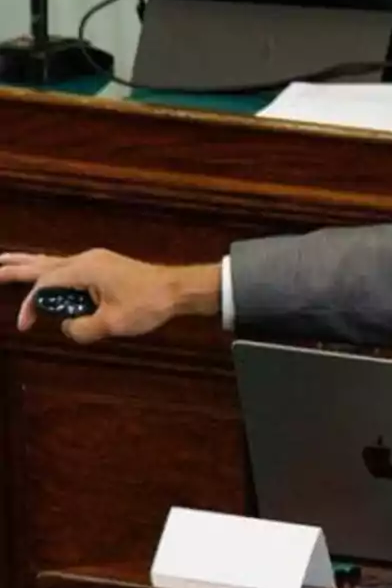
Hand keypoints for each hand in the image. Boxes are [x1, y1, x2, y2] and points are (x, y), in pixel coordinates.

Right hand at [0, 249, 219, 343]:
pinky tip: (43, 273)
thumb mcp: (113, 323)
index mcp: (84, 269)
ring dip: (29, 265)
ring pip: (53, 262)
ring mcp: (95, 261)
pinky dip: (50, 272)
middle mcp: (86, 260)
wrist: (179, 289)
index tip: (26, 326)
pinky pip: (68, 268)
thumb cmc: (149, 303)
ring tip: (5, 263)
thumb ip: (82, 328)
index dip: (31, 305)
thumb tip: (68, 327)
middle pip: (41, 264)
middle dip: (15, 268)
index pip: (44, 286)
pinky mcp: (104, 267)